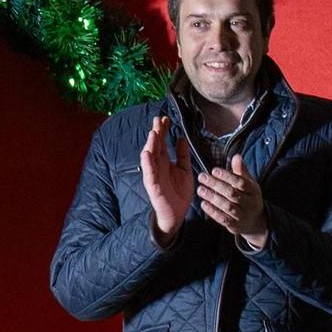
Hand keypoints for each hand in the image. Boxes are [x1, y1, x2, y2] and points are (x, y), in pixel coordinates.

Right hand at [139, 115, 193, 243]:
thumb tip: (181, 138)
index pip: (162, 142)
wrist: (178, 213)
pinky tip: (147, 153)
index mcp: (164, 161)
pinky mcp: (153, 186)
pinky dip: (147, 163)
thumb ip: (182, 155)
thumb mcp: (184, 169)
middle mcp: (157, 166)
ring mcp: (153, 175)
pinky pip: (149, 173)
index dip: (163, 130)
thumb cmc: (179, 192)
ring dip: (150, 145)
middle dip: (156, 133)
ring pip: (150, 157)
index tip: (165, 118)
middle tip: (158, 120)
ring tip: (153, 133)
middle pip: (155, 146)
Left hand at [198, 153, 267, 247]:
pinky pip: (223, 218)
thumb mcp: (248, 184)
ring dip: (212, 197)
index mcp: (253, 190)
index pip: (240, 182)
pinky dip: (213, 211)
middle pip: (232, 193)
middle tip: (202, 177)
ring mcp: (242, 215)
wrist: (255, 222)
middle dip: (216, 185)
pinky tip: (203, 204)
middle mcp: (249, 203)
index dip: (227, 176)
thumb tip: (236, 156)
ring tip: (200, 190)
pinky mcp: (235, 225)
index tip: (214, 170)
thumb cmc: (248, 198)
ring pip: (227, 206)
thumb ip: (241, 171)